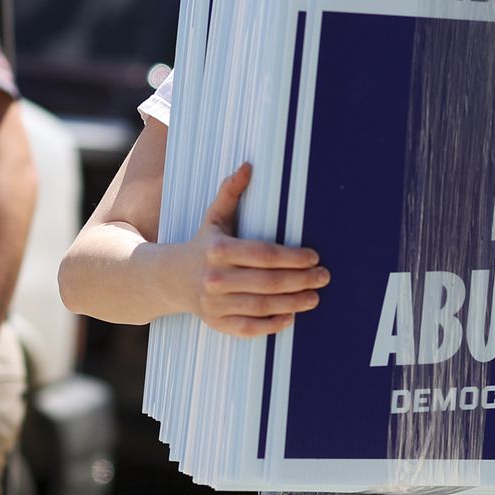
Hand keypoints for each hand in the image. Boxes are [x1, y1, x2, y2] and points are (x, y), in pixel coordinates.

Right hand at [179, 163, 329, 337]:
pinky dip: (270, 324)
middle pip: (267, 282)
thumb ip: (230, 192)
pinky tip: (290, 317)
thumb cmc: (202, 245)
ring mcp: (214, 303)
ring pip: (261, 306)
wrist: (170, 279)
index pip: (263, 254)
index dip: (292, 257)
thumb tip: (248, 166)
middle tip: (323, 277)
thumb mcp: (214, 218)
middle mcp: (214, 277)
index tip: (314, 257)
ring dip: (292, 303)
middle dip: (300, 280)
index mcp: (217, 249)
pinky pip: (248, 328)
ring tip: (314, 297)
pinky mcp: (215, 323)